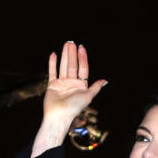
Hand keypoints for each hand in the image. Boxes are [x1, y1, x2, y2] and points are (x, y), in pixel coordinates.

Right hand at [31, 41, 107, 156]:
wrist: (59, 116)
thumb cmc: (74, 108)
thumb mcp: (88, 97)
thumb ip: (95, 88)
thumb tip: (105, 81)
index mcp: (81, 85)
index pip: (82, 68)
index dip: (82, 58)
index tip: (81, 47)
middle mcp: (72, 83)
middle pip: (73, 65)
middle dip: (72, 54)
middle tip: (71, 42)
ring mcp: (62, 83)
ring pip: (63, 66)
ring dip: (64, 55)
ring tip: (66, 44)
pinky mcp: (53, 85)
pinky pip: (52, 72)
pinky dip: (52, 63)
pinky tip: (54, 54)